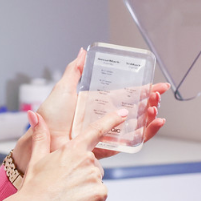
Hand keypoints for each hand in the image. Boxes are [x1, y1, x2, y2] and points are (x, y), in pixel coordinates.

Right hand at [0, 107, 126, 200]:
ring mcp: (95, 177)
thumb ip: (40, 135)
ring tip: (67, 194)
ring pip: (95, 180)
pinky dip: (90, 200)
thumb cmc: (34, 187)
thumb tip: (34, 115)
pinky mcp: (100, 193)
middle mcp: (87, 160)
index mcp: (73, 149)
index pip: (96, 130)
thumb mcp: (36, 158)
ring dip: (86, 187)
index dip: (111, 120)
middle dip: (82, 173)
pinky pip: (99, 194)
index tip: (123, 113)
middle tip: (64, 183)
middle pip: (93, 164)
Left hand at [12, 49, 170, 166]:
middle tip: (158, 95)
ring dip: (150, 116)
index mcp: (98, 105)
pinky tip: (153, 124)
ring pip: (137, 126)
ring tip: (155, 107)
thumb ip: (75, 71)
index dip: (143, 90)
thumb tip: (83, 51)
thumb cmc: (49, 117)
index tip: (157, 84)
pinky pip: (130, 143)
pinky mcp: (106, 148)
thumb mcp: (63, 89)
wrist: (42, 140)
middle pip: (136, 110)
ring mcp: (107, 134)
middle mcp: (105, 119)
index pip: (127, 95)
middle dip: (150, 102)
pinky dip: (146, 134)